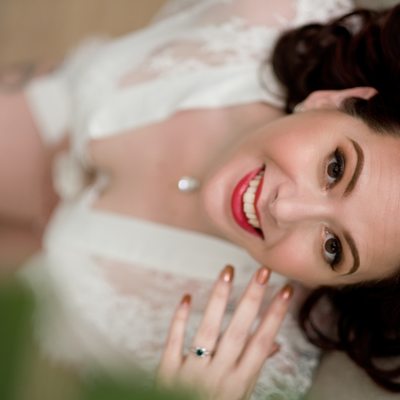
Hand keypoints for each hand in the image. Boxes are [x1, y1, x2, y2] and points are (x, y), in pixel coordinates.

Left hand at [157, 265, 292, 399]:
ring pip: (208, 330)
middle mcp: (219, 376)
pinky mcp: (168, 373)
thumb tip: (275, 344)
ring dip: (219, 299)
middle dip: (252, 299)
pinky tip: (187, 297)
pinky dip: (179, 319)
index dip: (276, 315)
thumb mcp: (241, 394)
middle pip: (238, 331)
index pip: (262, 342)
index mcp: (240, 382)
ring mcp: (192, 373)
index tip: (287, 290)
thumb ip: (254, 367)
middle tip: (263, 270)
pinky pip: (173, 342)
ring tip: (228, 272)